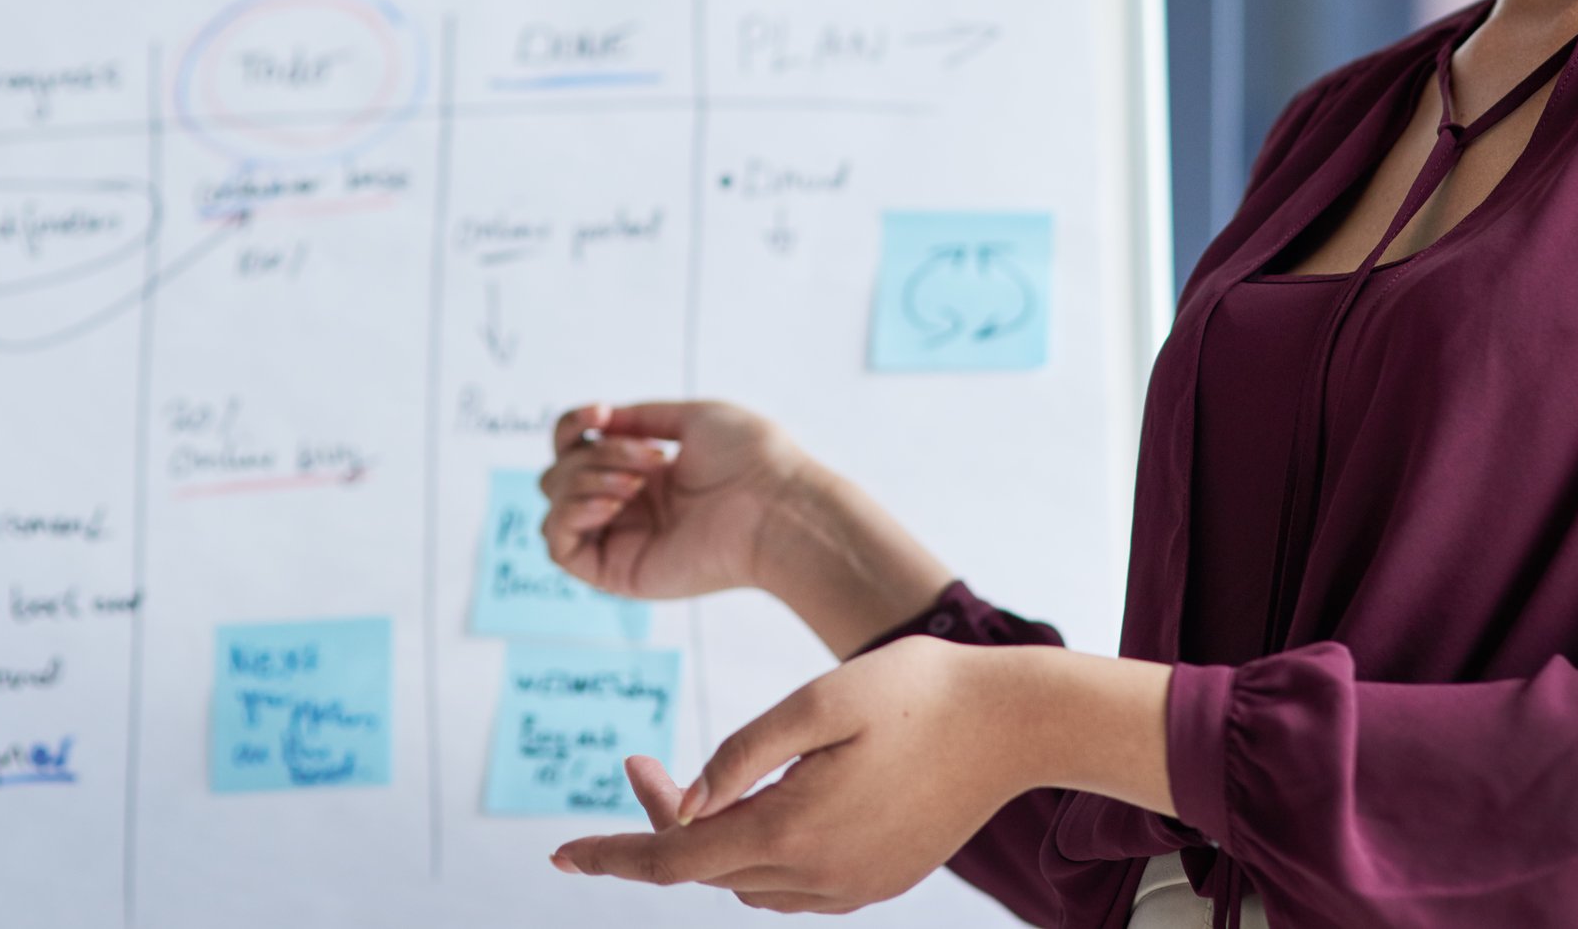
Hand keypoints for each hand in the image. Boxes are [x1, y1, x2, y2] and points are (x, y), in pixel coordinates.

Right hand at [538, 399, 807, 600]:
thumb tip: (597, 421)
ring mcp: (620, 539)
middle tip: (650, 458)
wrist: (775, 506)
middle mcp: (627, 507)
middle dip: (594, 454)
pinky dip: (572, 514)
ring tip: (637, 484)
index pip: (576, 449)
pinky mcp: (615, 572)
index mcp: (643, 473)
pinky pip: (558, 545)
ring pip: (555, 503)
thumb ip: (638, 417)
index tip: (599, 412)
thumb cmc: (750, 459)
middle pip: (560, 473)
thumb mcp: (692, 417)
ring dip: (585, 480)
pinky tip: (614, 504)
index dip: (573, 425)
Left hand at [550, 636, 1029, 911]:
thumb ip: (744, 750)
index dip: (613, 855)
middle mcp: (823, 875)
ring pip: (749, 880)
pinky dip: (759, 853)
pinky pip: (795, 885)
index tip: (560, 852)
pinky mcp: (881, 880)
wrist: (1017, 722)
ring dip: (712, 841)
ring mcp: (856, 886)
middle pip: (708, 869)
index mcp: (797, 829)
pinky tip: (761, 806)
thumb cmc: (920, 691)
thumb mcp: (820, 699)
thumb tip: (686, 804)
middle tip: (639, 761)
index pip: (677, 860)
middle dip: (663, 824)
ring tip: (694, 782)